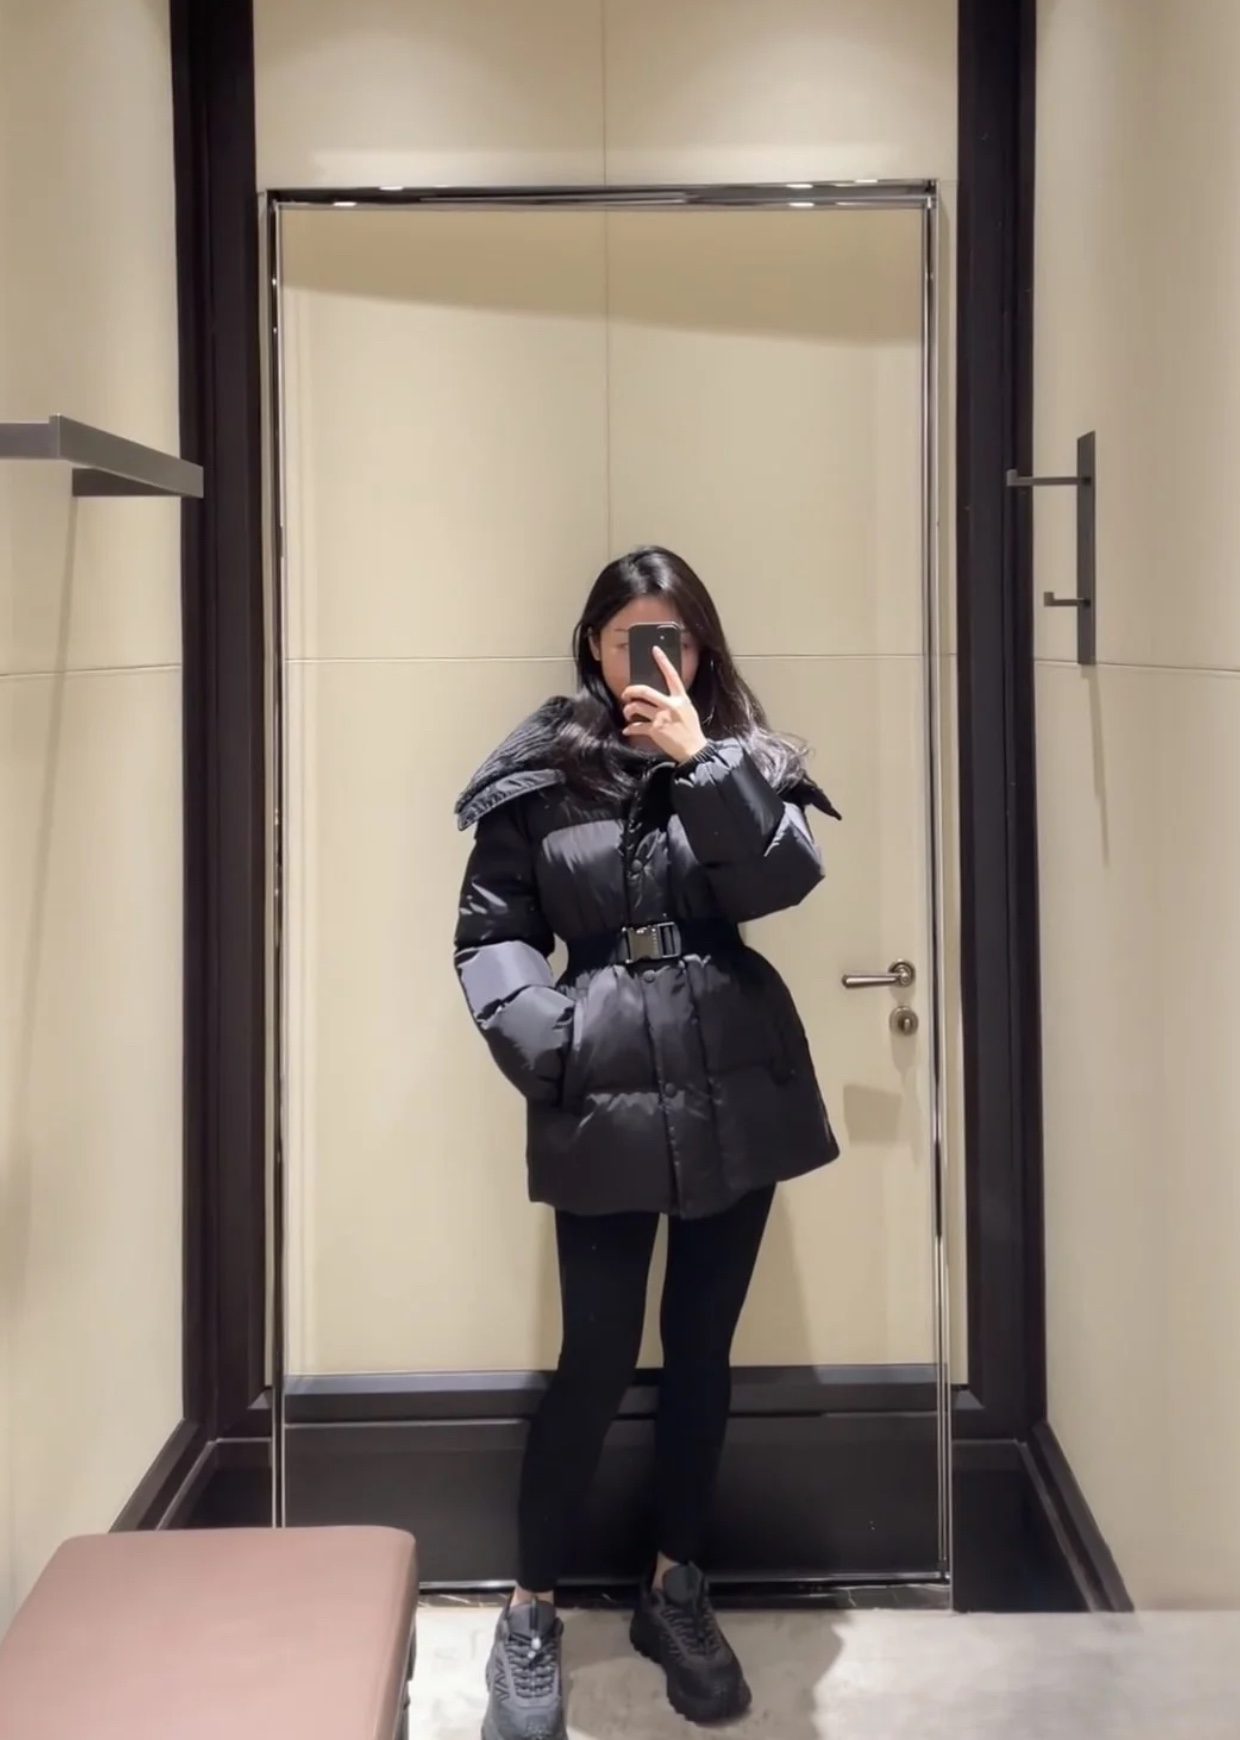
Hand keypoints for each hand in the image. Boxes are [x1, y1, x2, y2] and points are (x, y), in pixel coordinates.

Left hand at [621, 647, 708, 763]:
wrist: (694, 750)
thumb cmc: (691, 731)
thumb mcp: (688, 711)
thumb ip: (675, 702)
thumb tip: (660, 697)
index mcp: (681, 699)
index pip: (672, 675)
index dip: (663, 661)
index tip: (655, 649)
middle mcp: (670, 705)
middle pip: (645, 691)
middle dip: (631, 690)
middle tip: (626, 693)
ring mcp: (661, 717)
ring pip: (637, 707)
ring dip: (628, 710)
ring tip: (628, 713)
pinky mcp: (655, 730)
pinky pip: (636, 726)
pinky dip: (630, 729)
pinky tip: (627, 730)